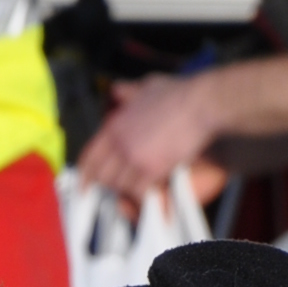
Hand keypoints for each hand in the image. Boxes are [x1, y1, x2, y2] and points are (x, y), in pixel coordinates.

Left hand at [76, 75, 221, 208]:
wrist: (202, 103)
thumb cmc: (180, 94)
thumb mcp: (148, 86)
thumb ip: (129, 92)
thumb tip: (116, 89)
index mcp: (115, 125)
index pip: (89, 156)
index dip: (86, 175)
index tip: (85, 186)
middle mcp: (120, 142)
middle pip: (102, 176)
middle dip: (110, 185)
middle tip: (119, 191)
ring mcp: (133, 157)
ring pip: (119, 186)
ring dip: (129, 192)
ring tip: (139, 192)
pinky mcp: (150, 170)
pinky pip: (138, 193)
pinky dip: (144, 199)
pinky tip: (152, 200)